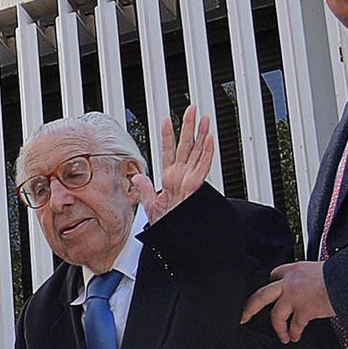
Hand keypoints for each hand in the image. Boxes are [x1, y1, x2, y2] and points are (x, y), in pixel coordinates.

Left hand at [128, 107, 214, 222]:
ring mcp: (189, 180)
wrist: (175, 239)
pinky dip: (207, 153)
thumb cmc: (167, 225)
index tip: (166, 120)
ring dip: (201, 135)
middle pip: (186, 146)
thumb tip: (138, 176)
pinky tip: (209, 139)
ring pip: (197, 153)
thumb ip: (145, 190)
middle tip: (191, 109)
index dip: (167, 136)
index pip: (168, 151)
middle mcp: (181, 176)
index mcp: (170, 179)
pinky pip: (203, 167)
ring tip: (204, 119)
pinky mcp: (196, 187)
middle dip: (188, 126)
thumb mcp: (150, 207)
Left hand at [242, 261, 334, 343]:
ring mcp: (294, 296)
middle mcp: (289, 282)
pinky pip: (294, 326)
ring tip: (282, 336)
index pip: (273, 276)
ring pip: (275, 315)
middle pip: (261, 295)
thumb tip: (308, 289)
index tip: (267, 293)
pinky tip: (295, 337)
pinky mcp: (303, 310)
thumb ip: (307, 279)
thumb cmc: (339, 274)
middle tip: (243, 317)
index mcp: (293, 269)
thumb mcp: (318, 270)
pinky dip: (294, 333)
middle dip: (250, 308)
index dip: (269, 286)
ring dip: (278, 328)